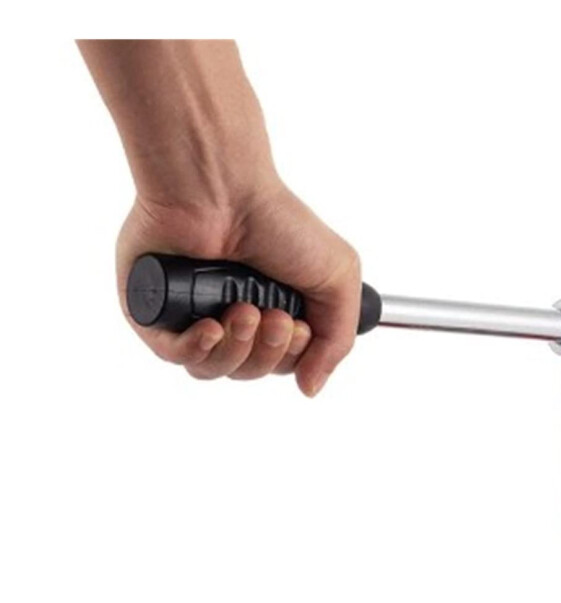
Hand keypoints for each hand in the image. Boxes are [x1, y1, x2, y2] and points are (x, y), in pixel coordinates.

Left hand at [116, 180, 361, 395]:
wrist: (223, 187)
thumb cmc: (278, 221)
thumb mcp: (338, 279)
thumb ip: (338, 341)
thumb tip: (311, 388)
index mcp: (269, 309)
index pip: (279, 364)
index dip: (291, 358)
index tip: (299, 326)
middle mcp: (228, 314)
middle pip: (248, 370)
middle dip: (267, 352)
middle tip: (273, 317)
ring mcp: (188, 313)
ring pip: (211, 369)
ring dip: (235, 350)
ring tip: (242, 311)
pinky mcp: (153, 309)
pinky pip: (172, 354)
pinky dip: (195, 349)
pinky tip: (211, 327)